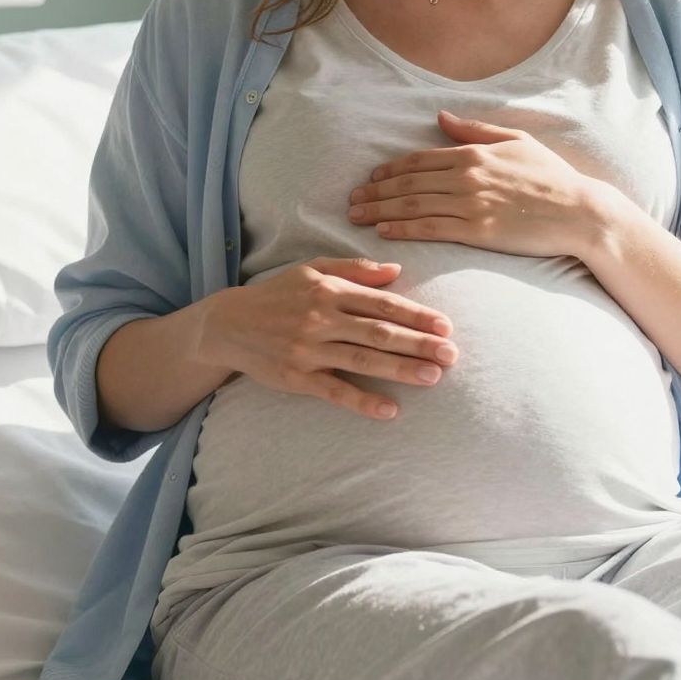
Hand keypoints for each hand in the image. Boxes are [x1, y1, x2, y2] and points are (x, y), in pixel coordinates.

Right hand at [203, 256, 459, 419]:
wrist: (228, 324)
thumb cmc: (277, 295)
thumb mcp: (312, 270)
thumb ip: (355, 270)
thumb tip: (397, 270)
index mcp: (329, 290)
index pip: (381, 302)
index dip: (415, 314)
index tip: (445, 325)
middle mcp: (321, 318)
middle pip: (378, 332)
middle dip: (418, 343)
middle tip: (452, 354)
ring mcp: (309, 349)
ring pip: (362, 360)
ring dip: (400, 369)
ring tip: (433, 377)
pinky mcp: (297, 377)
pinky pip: (335, 390)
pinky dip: (363, 401)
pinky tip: (390, 410)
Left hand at [348, 110, 602, 257]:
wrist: (578, 211)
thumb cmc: (551, 176)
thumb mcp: (516, 141)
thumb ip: (475, 130)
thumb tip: (441, 118)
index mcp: (473, 153)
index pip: (419, 160)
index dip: (390, 170)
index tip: (370, 178)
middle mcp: (466, 176)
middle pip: (408, 184)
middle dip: (375, 192)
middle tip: (351, 201)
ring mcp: (471, 204)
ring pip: (413, 206)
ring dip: (380, 210)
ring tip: (357, 217)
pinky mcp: (478, 232)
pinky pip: (432, 229)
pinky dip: (404, 229)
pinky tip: (384, 232)